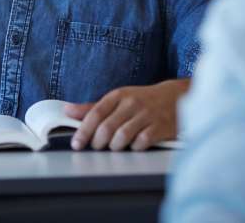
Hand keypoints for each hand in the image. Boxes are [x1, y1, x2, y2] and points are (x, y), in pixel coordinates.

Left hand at [65, 79, 187, 150]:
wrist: (176, 96)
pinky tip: (133, 146)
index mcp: (118, 95)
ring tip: (114, 147)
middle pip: (107, 127)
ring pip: (122, 136)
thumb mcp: (118, 99)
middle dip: (97, 142)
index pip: (95, 113)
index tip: (76, 143)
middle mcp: (131, 103)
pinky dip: (134, 148)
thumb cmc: (142, 100)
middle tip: (96, 147)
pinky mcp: (160, 127)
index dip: (83, 130)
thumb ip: (93, 107)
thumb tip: (68, 111)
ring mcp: (146, 115)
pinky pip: (141, 143)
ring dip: (114, 147)